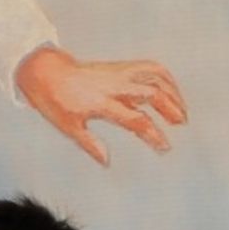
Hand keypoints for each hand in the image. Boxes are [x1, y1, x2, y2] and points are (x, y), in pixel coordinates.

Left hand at [15, 46, 187, 166]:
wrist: (47, 72)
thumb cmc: (56, 102)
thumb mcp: (69, 127)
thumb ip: (90, 145)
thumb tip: (107, 162)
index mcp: (102, 103)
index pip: (135, 119)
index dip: (153, 134)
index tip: (165, 147)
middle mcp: (114, 85)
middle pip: (152, 93)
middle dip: (171, 108)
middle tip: (180, 125)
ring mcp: (119, 73)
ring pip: (156, 75)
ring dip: (173, 91)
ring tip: (181, 111)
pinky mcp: (121, 67)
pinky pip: (150, 68)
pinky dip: (166, 79)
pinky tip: (171, 93)